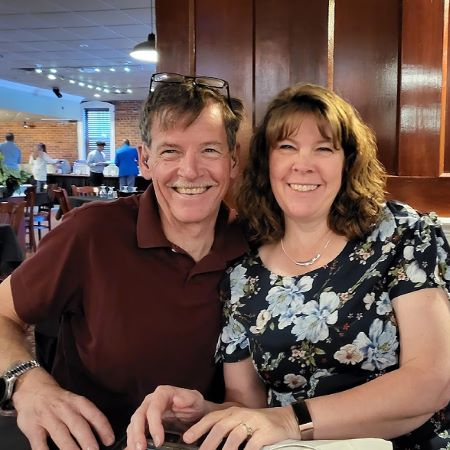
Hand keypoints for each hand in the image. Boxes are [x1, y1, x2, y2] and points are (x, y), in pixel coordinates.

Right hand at [13, 368, 114, 449]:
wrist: (33, 389)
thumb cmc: (59, 400)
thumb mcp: (74, 402)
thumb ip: (86, 416)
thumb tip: (102, 434)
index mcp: (77, 402)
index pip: (93, 414)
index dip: (102, 427)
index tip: (109, 440)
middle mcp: (64, 409)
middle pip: (78, 425)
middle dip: (87, 440)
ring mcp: (48, 418)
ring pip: (61, 434)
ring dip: (70, 447)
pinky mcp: (32, 428)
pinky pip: (39, 443)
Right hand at [126, 386, 206, 449]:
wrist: (194, 410)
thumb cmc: (194, 404)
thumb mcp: (196, 400)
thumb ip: (188, 398)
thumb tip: (177, 400)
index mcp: (163, 393)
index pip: (154, 408)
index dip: (154, 425)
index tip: (159, 441)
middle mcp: (151, 400)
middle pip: (139, 415)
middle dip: (138, 433)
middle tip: (141, 449)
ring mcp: (146, 410)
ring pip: (133, 423)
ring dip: (133, 438)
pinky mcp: (144, 420)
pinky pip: (134, 429)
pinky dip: (132, 440)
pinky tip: (134, 449)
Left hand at [183, 406, 300, 449]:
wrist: (283, 420)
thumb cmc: (257, 424)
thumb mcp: (239, 421)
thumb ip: (224, 428)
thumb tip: (206, 443)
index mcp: (231, 411)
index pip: (211, 418)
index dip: (198, 428)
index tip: (187, 438)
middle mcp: (240, 414)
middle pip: (220, 428)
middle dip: (208, 444)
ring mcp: (252, 422)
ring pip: (234, 437)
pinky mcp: (264, 432)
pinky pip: (252, 445)